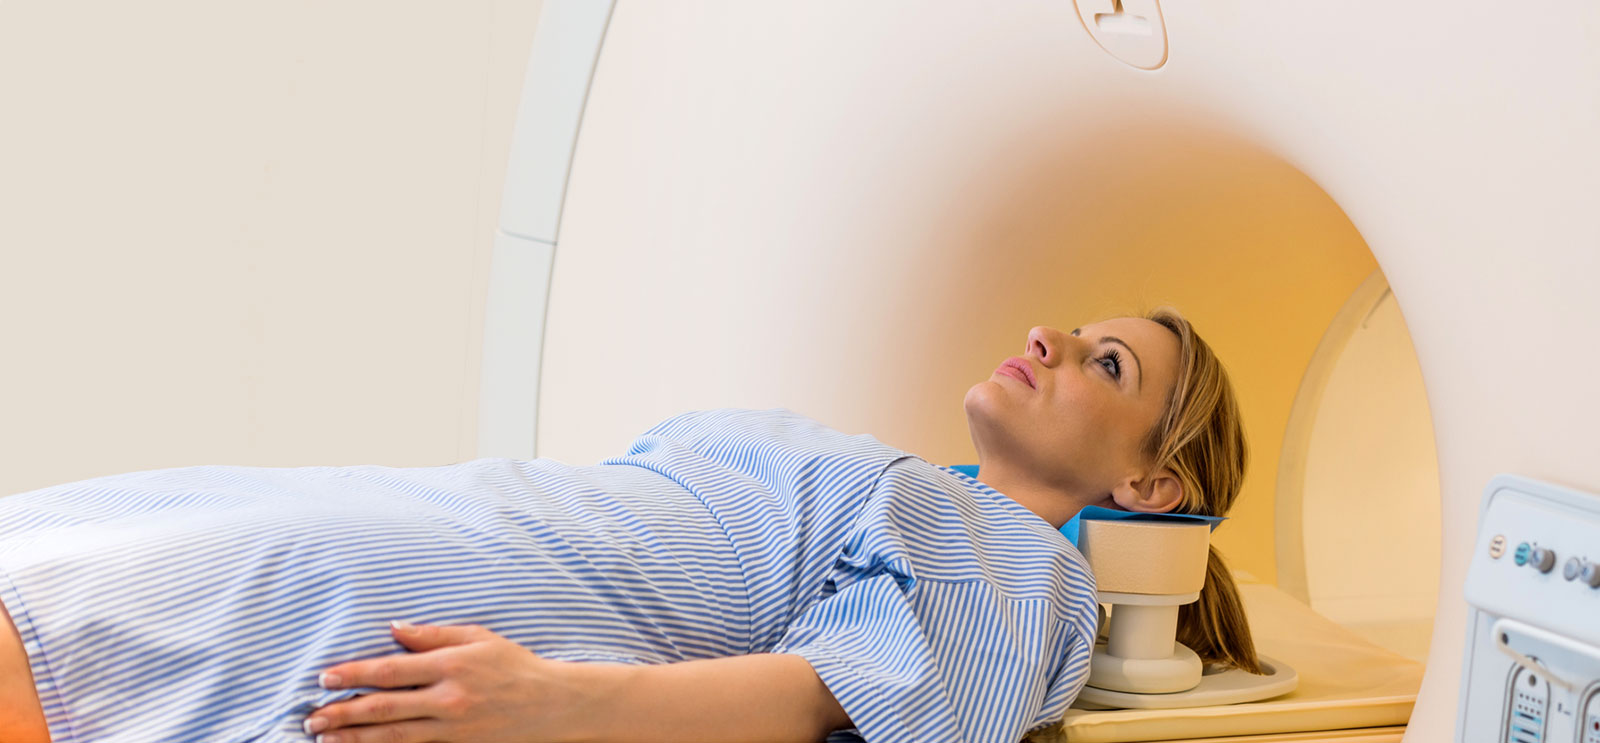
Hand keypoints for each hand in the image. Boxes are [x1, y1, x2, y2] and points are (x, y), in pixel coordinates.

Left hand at [304, 622, 599, 742]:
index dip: (354, 674)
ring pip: (393, 735)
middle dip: (343, 713)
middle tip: (312, 717)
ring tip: (324, 739)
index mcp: (451, 665)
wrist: (551, 704)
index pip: (392, 671)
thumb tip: (393, 629)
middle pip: (384, 707)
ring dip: (355, 737)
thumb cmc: (514, 665)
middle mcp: (449, 698)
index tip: (325, 677)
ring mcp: (453, 727)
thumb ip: (433, 634)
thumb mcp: (478, 637)